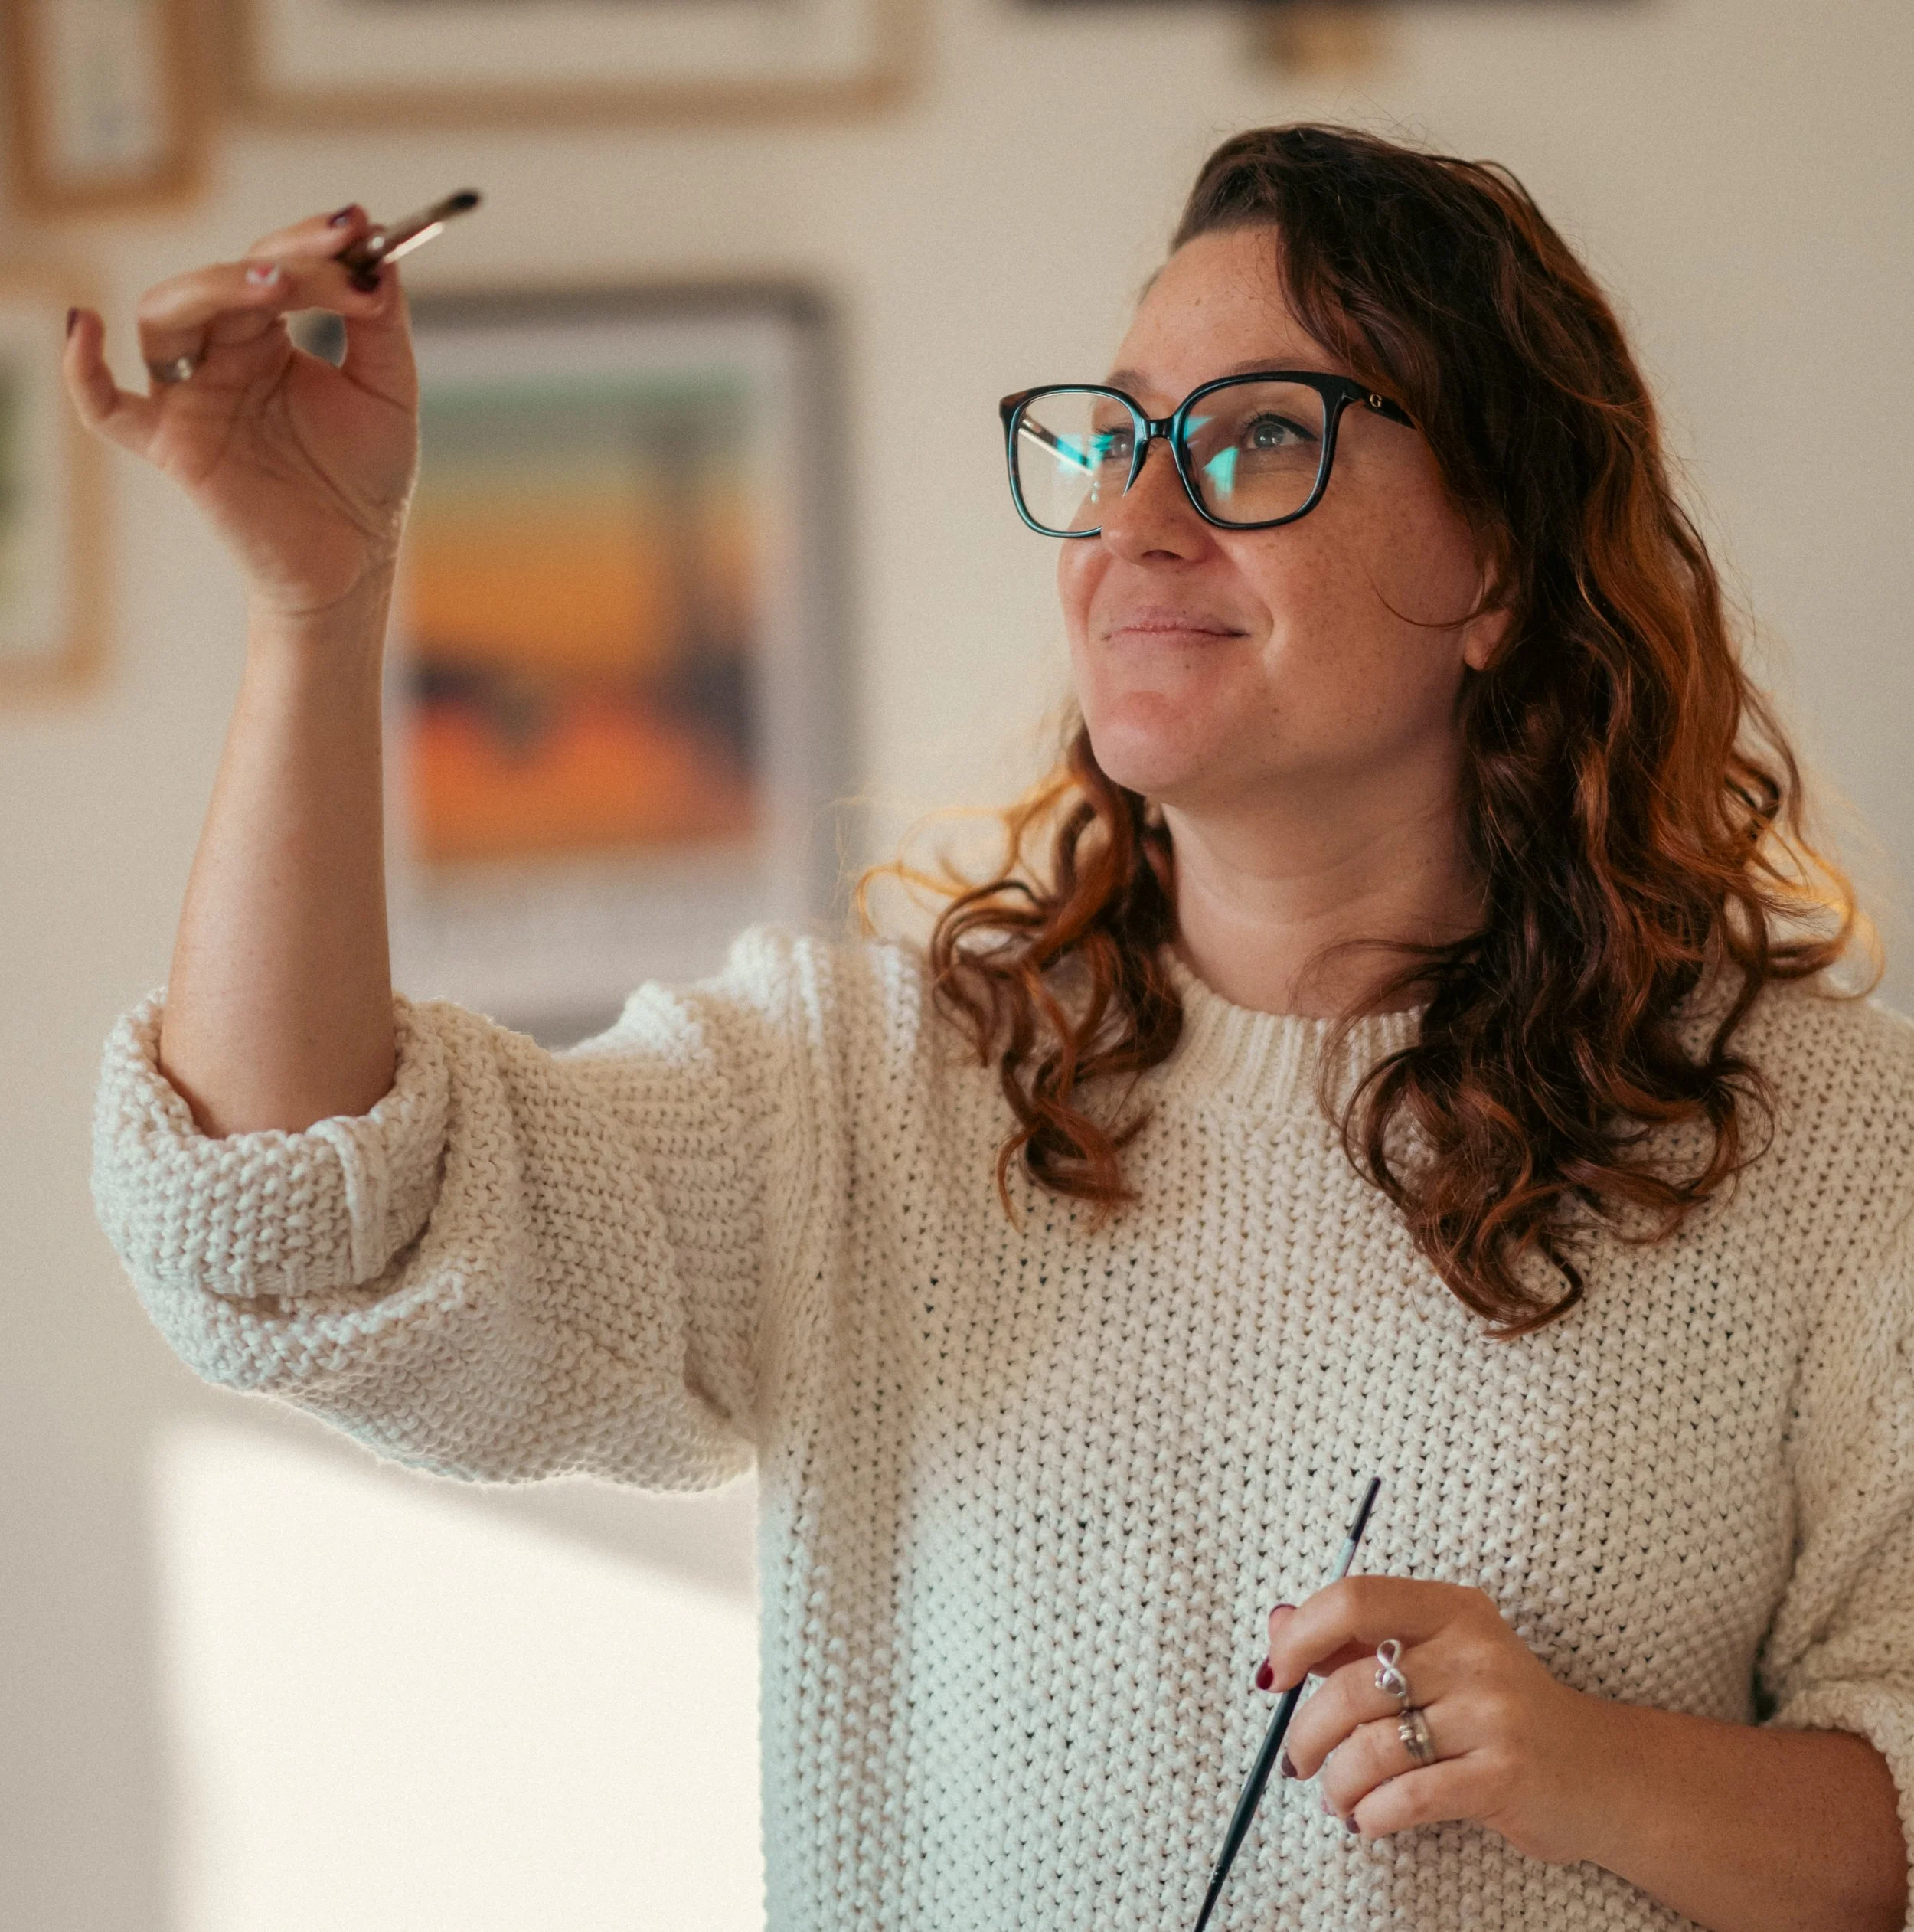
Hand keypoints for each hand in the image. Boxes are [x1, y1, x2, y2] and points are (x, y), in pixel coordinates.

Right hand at [61, 204, 419, 621]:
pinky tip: (85, 326)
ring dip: (212, 290)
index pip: (271, 267)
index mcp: (269, 337)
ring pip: (166, 319)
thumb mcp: (388, 391)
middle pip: (218, 283)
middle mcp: (221, 357)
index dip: (310, 244)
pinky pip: (106, 406)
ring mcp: (191, 398)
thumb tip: (380, 261)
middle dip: (275, 264)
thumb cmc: (365, 478)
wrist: (355, 562)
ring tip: (273, 288)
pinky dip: (84, 370)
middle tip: (329, 263)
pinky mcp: (173, 447)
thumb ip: (381, 326)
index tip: (359, 228)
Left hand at [1263, 1575, 1610, 1864]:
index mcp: (1450, 1608)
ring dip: (1338, 1782)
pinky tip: (1367, 1819)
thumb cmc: (1497, 1712)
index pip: (1354, 1599)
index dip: (1301, 1636)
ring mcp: (1494, 1714)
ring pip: (1374, 1747)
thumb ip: (1355, 1640)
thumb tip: (1278, 1624)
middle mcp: (1474, 1651)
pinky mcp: (1506, 1775)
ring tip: (1336, 1797)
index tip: (1276, 1676)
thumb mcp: (1435, 1657)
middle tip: (1298, 1760)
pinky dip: (1372, 1814)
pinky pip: (1409, 1796)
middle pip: (1353, 1686)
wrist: (1598, 1772)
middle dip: (1308, 1732)